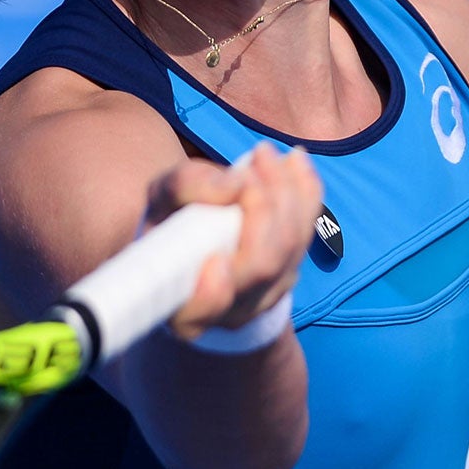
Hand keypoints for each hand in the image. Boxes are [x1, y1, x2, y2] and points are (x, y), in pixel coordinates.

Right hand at [143, 144, 322, 338]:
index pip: (201, 313)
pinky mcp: (289, 274)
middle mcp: (228, 315)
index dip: (213, 295)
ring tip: (266, 153)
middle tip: (249, 159)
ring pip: (290, 247)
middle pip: (262, 266)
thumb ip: (185, 188)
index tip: (215, 261)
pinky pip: (307, 233)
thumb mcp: (161, 199)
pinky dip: (305, 193)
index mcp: (182, 309)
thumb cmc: (170, 221)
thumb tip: (235, 184)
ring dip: (285, 190)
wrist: (192, 241)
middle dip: (263, 205)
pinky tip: (296, 160)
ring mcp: (265, 299)